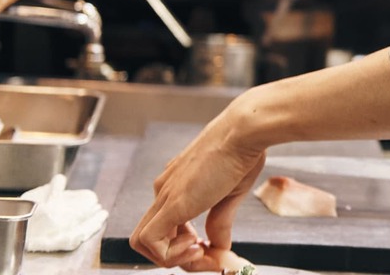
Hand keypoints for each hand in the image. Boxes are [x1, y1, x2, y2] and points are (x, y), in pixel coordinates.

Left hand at [129, 109, 266, 267]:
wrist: (245, 131)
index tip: (212, 249)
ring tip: (203, 251)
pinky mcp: (172, 203)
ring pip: (144, 242)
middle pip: (153, 238)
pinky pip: (150, 240)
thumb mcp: (231, 193)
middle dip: (178, 257)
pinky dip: (170, 254)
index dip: (186, 247)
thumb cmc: (243, 150)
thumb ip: (220, 221)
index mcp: (177, 186)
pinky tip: (197, 245)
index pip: (168, 227)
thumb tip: (217, 244)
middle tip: (208, 257)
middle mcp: (165, 191)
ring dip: (173, 258)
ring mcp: (165, 196)